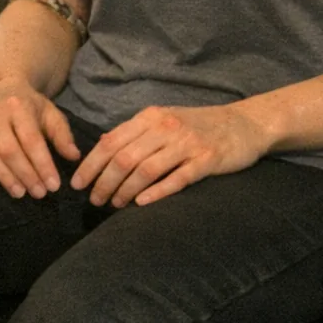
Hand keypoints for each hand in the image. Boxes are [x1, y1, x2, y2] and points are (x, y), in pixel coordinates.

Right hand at [0, 78, 79, 198]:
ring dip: (4, 177)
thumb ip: (62, 135)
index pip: (31, 140)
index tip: (53, 185)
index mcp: (18, 106)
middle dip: (25, 175)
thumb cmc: (29, 107)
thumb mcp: (50, 114)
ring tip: (20, 193)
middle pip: (9, 150)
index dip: (42, 164)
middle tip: (39, 193)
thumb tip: (73, 156)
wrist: (1, 90)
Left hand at [69, 103, 271, 207]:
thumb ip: (135, 132)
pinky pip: (178, 178)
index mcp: (150, 117)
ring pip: (146, 169)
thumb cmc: (198, 125)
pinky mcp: (207, 160)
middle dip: (104, 181)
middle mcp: (165, 127)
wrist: (244, 124)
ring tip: (114, 205)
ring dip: (125, 190)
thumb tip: (102, 144)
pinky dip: (157, 192)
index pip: (112, 141)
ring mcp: (187, 143)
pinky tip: (141, 203)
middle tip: (94, 201)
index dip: (91, 164)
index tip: (78, 184)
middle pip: (125, 157)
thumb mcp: (163, 120)